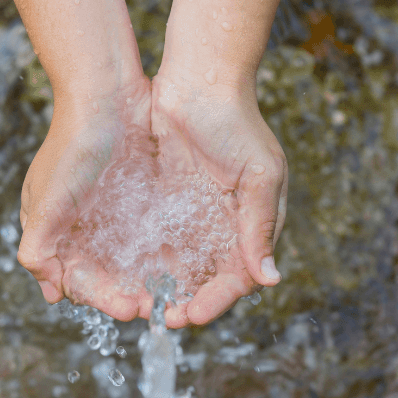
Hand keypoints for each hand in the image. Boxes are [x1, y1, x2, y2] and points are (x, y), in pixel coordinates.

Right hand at [18, 77, 154, 321]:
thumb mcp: (45, 200)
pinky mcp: (141, 200)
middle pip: (107, 278)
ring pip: (131, 263)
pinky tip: (183, 267)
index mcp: (55, 234)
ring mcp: (113, 215)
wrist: (104, 92)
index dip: (103, 299)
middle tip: (157, 308)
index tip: (129, 309)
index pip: (79, 282)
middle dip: (129, 296)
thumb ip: (38, 247)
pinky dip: (163, 257)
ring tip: (174, 295)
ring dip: (149, 282)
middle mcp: (83, 229)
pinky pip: (152, 238)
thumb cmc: (70, 145)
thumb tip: (50, 293)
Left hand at [148, 70, 287, 327]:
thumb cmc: (238, 123)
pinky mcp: (165, 206)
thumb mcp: (258, 174)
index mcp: (252, 227)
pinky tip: (127, 276)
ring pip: (179, 269)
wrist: (199, 80)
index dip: (215, 301)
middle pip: (206, 282)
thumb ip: (260, 226)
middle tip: (161, 317)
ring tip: (141, 304)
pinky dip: (144, 263)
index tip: (190, 315)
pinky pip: (154, 244)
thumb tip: (270, 279)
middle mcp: (223, 230)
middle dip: (185, 303)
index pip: (237, 279)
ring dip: (163, 290)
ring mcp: (193, 219)